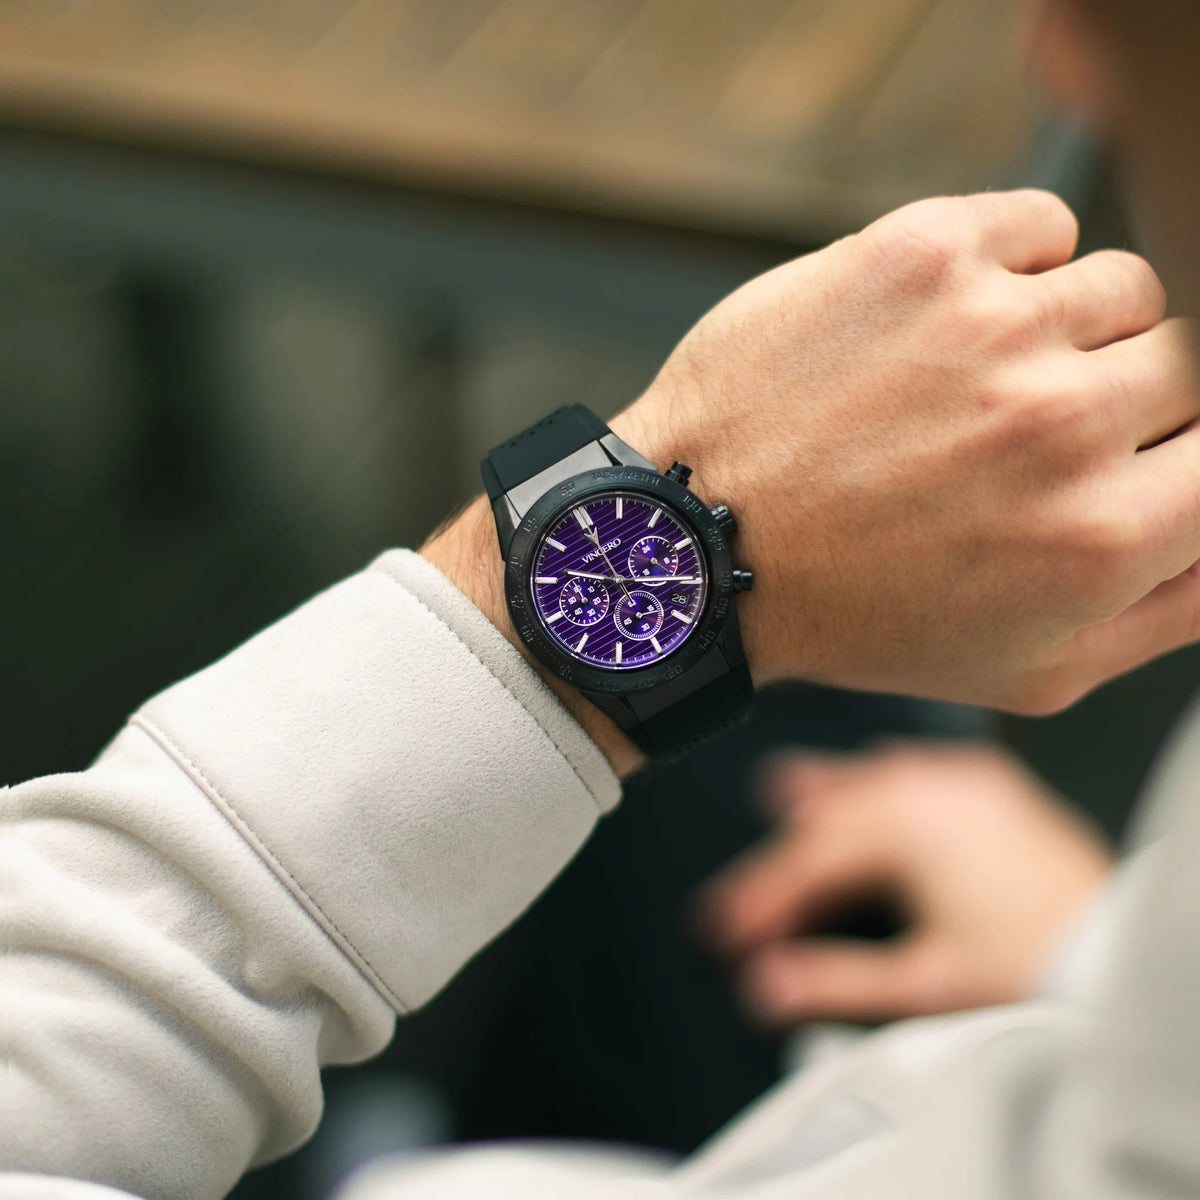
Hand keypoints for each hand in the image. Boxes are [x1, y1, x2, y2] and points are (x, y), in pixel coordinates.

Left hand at [609, 190, 1199, 712]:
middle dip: (1123, 402)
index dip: (1179, 455)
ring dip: (1068, 334)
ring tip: (975, 384)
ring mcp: (991, 324)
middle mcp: (1060, 423)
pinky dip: (1015, 265)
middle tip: (1026, 435)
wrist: (703, 542)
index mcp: (1102, 535)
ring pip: (1122, 288)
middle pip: (1186, 363)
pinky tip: (947, 326)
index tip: (1135, 457)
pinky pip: (1043, 226)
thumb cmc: (854, 613)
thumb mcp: (1027, 669)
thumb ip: (1169, 613)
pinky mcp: (923, 253)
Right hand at [700, 743, 1112, 1023]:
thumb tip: (765, 984)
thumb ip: (834, 981)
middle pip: (828, 820)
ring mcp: (962, 782)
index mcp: (905, 829)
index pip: (807, 859)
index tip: (722, 927)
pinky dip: (883, 778)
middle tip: (746, 902)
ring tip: (780, 794)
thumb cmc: (1037, 962)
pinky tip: (874, 775)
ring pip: (869, 781)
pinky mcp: (993, 785)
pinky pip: (920, 767)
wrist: (1116, 941)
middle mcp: (928, 791)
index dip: (757, 895)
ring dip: (824, 797)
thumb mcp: (924, 983)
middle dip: (784, 863)